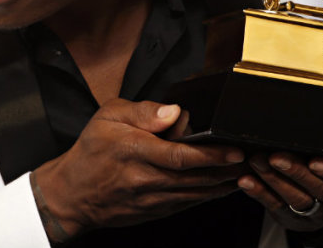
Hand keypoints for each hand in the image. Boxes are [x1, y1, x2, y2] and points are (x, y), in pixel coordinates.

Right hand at [31, 99, 245, 241]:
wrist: (71, 194)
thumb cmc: (90, 152)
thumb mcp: (108, 115)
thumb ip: (143, 111)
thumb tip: (175, 111)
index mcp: (135, 151)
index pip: (181, 155)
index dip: (212, 154)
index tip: (234, 149)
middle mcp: (146, 178)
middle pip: (196, 177)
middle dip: (227, 170)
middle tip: (251, 159)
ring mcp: (152, 199)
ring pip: (196, 193)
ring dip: (223, 184)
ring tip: (246, 172)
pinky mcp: (155, 211)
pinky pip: (187, 204)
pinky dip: (208, 196)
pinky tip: (222, 186)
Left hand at [238, 152, 322, 231]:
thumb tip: (315, 103)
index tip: (315, 161)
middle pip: (321, 190)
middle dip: (295, 172)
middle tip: (275, 156)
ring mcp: (321, 214)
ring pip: (298, 200)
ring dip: (274, 180)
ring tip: (257, 161)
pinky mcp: (298, 220)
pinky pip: (278, 207)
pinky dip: (261, 193)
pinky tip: (247, 180)